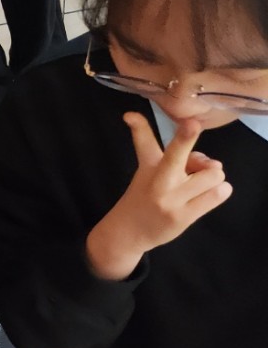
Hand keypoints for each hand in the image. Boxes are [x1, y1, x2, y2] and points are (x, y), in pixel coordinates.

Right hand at [85, 113, 231, 280]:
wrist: (128, 232)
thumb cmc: (145, 196)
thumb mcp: (148, 171)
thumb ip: (179, 158)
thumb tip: (211, 163)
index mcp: (149, 165)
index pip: (143, 141)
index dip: (139, 125)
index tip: (130, 116)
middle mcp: (158, 180)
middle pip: (176, 154)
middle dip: (185, 136)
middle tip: (191, 125)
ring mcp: (171, 199)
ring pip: (213, 174)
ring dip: (214, 177)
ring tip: (201, 184)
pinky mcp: (183, 216)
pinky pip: (218, 194)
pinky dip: (219, 191)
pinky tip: (208, 195)